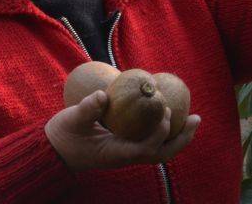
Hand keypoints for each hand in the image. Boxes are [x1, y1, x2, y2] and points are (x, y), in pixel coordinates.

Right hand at [44, 90, 200, 171]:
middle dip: (181, 139)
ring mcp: (128, 153)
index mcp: (116, 154)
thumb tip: (101, 95)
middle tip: (196, 118)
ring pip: (160, 150)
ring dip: (178, 136)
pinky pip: (152, 141)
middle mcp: (126, 156)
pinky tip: (170, 114)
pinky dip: (164, 130)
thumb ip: (86, 109)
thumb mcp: (71, 120)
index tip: (164, 110)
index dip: (159, 133)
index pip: (146, 149)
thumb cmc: (64, 135)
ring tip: (193, 118)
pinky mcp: (126, 147)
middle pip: (161, 154)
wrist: (55, 150)